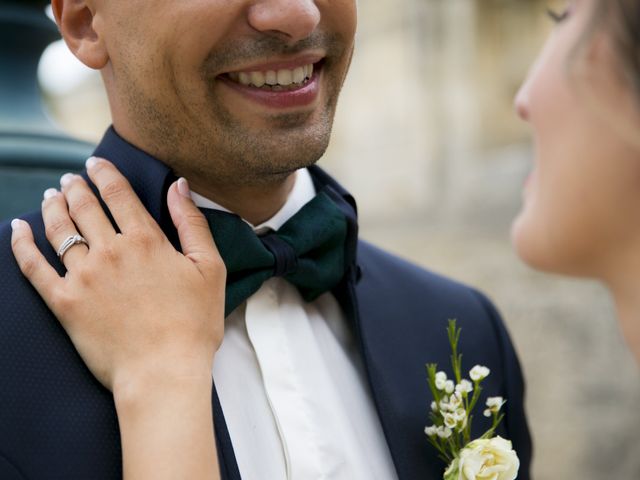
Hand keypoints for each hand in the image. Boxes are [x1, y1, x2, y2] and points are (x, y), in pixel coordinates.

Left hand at [10, 157, 225, 393]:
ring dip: (52, 206)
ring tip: (50, 195)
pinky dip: (21, 244)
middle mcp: (110, 251)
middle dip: (76, 186)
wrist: (163, 371)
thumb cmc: (193, 323)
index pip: (119, 194)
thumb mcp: (209, 268)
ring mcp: (83, 276)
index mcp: (145, 240)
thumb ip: (192, 224)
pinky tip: (17, 228)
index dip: (105, 173)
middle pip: (85, 207)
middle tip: (70, 178)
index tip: (95, 163)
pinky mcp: (64, 302)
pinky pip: (33, 267)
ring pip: (59, 229)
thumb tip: (179, 186)